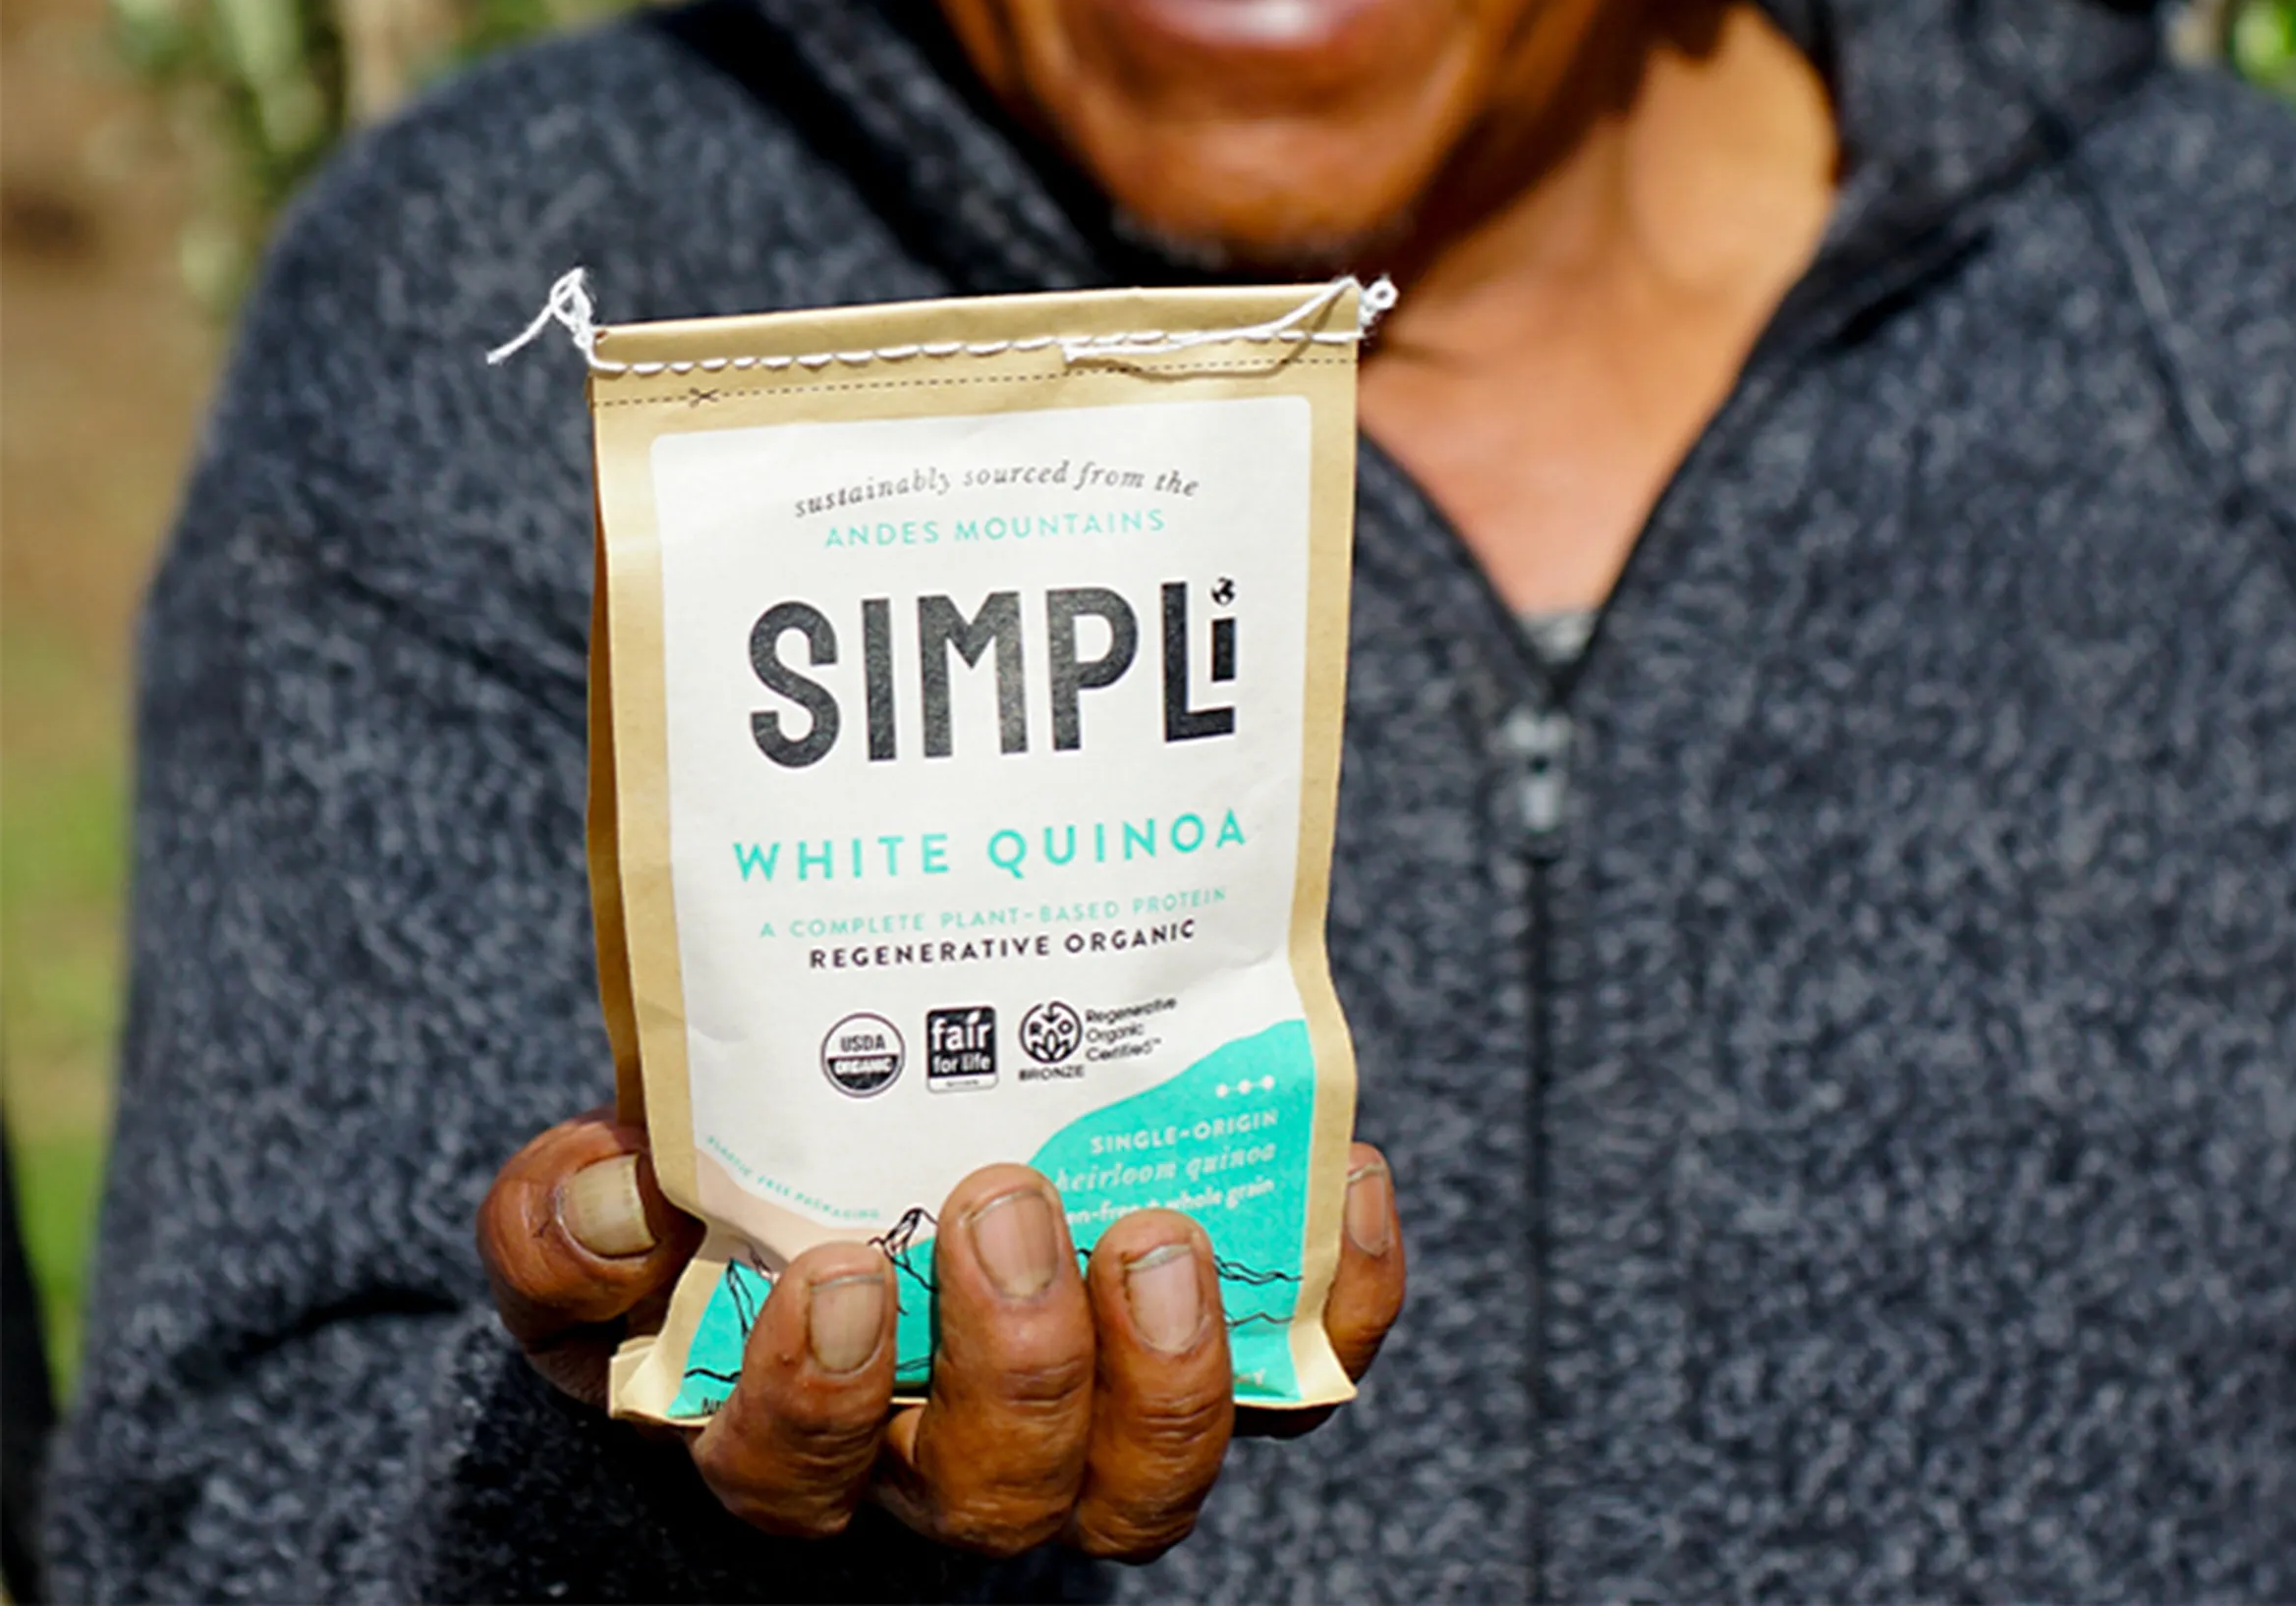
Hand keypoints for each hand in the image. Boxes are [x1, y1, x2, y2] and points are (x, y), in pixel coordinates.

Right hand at [476, 1110, 1403, 1559]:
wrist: (848, 1180)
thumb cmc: (713, 1222)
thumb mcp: (603, 1226)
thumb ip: (567, 1224)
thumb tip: (607, 1200)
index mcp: (794, 1433)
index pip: (795, 1475)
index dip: (816, 1401)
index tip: (833, 1273)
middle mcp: (949, 1464)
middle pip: (1001, 1496)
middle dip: (1013, 1366)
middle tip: (1004, 1206)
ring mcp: (1092, 1423)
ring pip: (1148, 1480)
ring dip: (1169, 1371)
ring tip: (1151, 1234)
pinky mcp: (1205, 1357)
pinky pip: (1302, 1374)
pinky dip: (1340, 1297)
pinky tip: (1347, 1184)